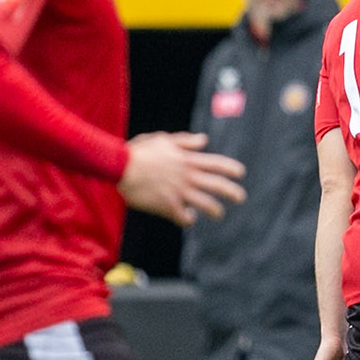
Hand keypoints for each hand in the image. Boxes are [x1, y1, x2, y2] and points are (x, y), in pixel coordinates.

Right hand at [118, 132, 246, 225]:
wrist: (119, 166)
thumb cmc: (138, 151)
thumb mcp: (163, 139)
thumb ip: (185, 140)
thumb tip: (204, 140)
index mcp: (188, 159)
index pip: (217, 163)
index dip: (231, 169)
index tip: (241, 173)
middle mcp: (188, 176)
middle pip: (218, 185)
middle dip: (233, 192)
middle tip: (241, 198)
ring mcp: (179, 191)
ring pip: (206, 204)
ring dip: (215, 210)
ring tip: (219, 214)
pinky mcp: (167, 205)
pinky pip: (184, 216)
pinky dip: (188, 219)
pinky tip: (188, 219)